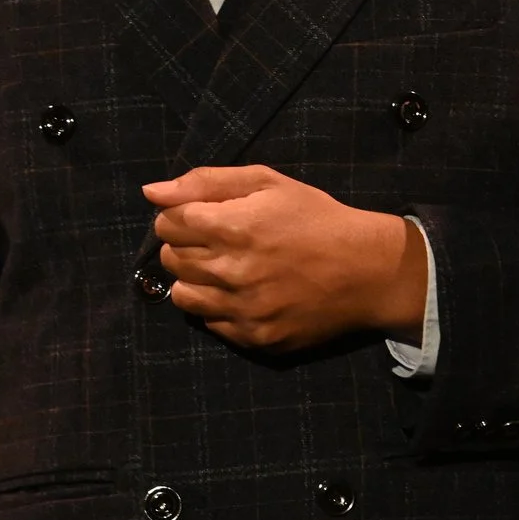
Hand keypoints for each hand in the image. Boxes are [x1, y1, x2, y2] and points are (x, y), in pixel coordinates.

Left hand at [142, 165, 426, 353]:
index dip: (180, 215)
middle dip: (186, 244)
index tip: (201, 216)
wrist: (366, 270)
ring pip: (182, 295)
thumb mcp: (269, 183)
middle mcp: (231, 271)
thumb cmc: (316, 218)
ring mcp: (241, 309)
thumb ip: (207, 182)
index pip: (168, 222)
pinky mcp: (253, 336)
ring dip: (195, 278)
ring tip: (225, 268)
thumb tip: (151, 191)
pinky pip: (210, 322)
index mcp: (234, 226)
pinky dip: (219, 306)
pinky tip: (244, 291)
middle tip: (218, 239)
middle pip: (172, 258)